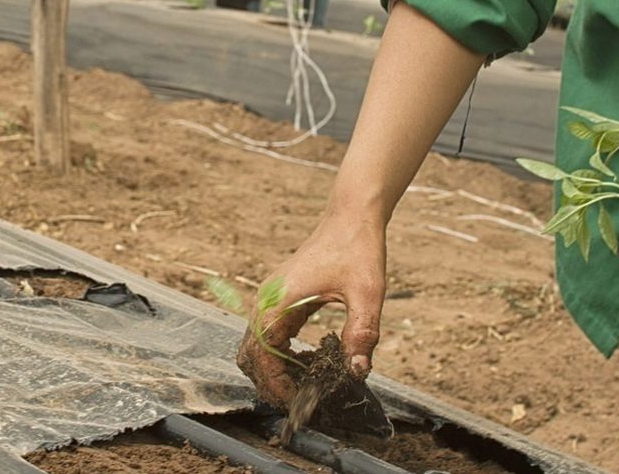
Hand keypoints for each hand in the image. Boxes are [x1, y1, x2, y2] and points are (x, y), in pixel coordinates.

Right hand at [236, 212, 386, 408]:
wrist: (351, 216)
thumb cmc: (357, 248)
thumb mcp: (367, 293)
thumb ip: (361, 334)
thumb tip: (357, 372)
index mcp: (279, 299)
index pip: (262, 353)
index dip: (275, 382)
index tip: (296, 401)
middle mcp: (267, 299)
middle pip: (251, 353)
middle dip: (269, 381)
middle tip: (299, 402)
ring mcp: (271, 297)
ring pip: (256, 344)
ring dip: (272, 369)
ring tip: (301, 388)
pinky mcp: (280, 297)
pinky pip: (268, 333)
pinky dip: (278, 354)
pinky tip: (305, 363)